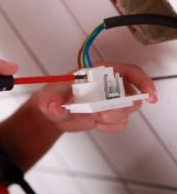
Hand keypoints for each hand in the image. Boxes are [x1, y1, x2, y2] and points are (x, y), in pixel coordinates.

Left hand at [37, 62, 156, 132]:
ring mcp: (109, 100)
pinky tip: (96, 123)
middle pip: (131, 94)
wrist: (54, 114)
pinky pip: (120, 123)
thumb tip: (55, 106)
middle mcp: (107, 85)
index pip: (129, 71)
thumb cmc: (53, 98)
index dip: (143, 81)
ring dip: (113, 117)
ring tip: (95, 118)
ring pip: (127, 110)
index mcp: (98, 72)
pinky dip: (109, 126)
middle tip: (101, 114)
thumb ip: (51, 101)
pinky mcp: (108, 114)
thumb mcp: (49, 98)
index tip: (149, 94)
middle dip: (119, 107)